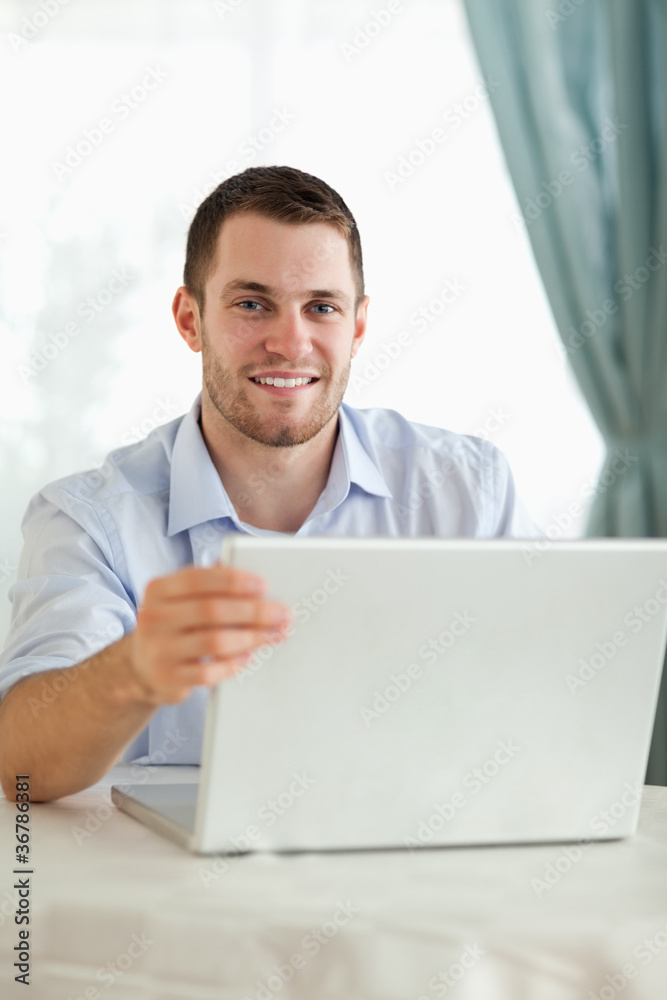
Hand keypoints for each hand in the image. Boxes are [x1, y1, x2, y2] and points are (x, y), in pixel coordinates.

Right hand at [127, 564, 291, 704]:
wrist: (141, 668)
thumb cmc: (173, 626)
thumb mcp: (180, 599)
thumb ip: (210, 583)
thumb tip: (251, 579)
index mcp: (158, 590)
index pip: (199, 579)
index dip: (234, 581)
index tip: (263, 586)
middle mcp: (153, 618)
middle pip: (212, 611)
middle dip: (254, 612)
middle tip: (281, 614)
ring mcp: (158, 650)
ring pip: (214, 642)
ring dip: (251, 638)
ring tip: (272, 635)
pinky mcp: (168, 678)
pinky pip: (209, 672)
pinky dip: (233, 664)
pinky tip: (248, 657)